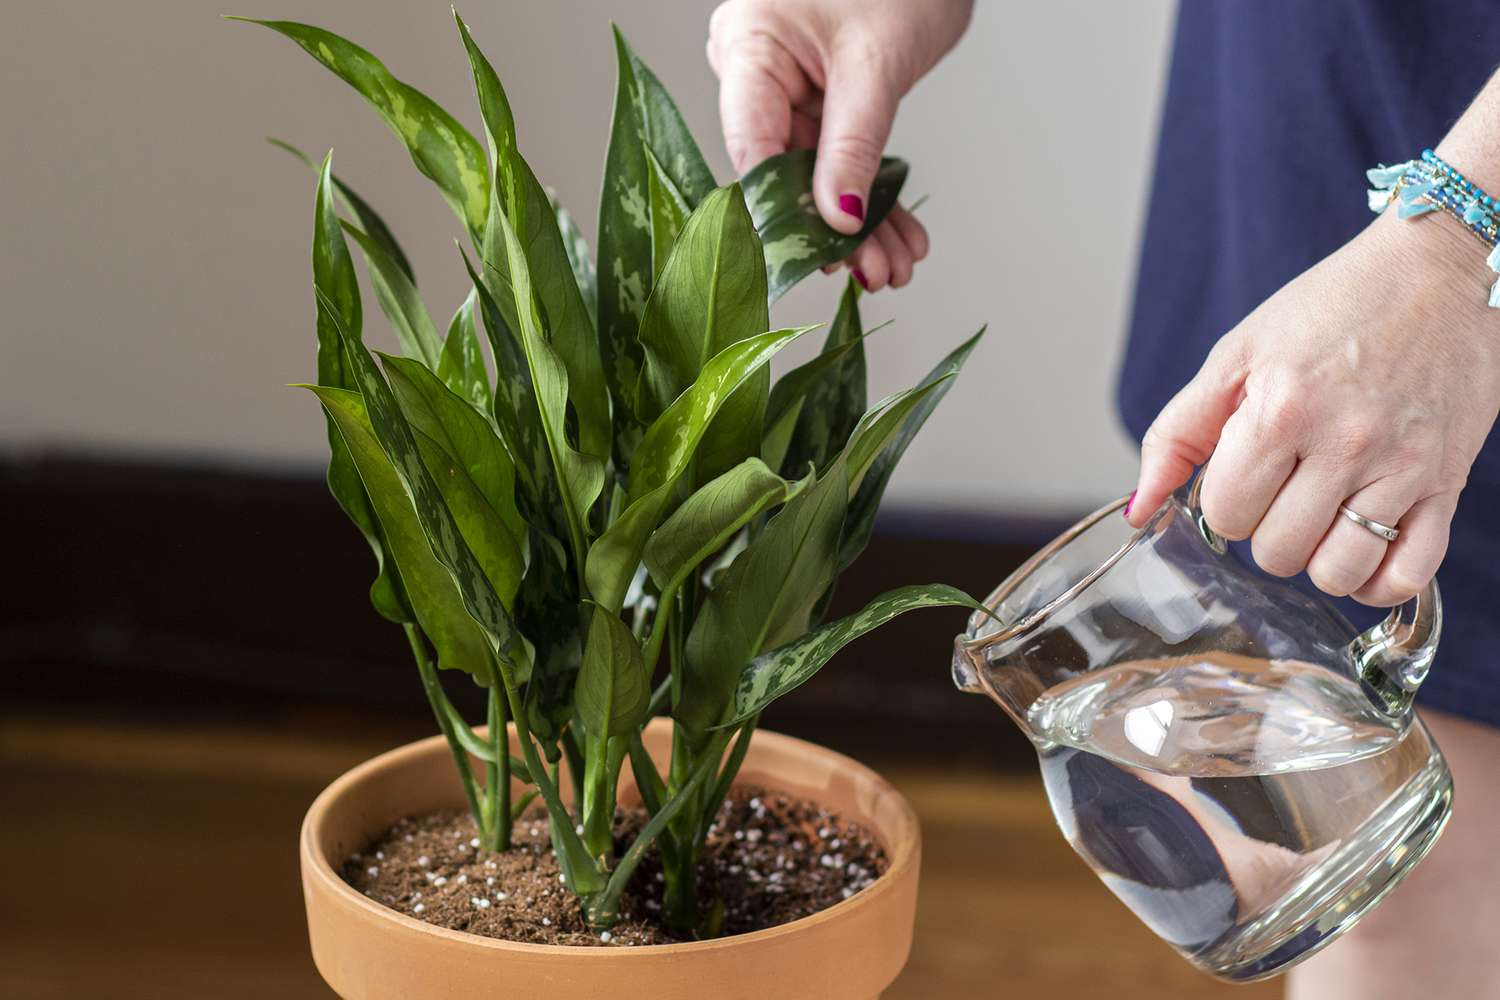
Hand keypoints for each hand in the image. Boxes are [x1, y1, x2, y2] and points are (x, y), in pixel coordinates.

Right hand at [706, 0, 971, 290]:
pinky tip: (895, 236)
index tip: (817, 261)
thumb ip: (853, 146)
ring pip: (812, 173)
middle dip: (835, 228)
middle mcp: (753, 66)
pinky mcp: (813, 95)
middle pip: (782, 170)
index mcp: (747, 44)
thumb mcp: (877, 64)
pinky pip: (834, 155)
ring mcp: (782, 82)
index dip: (783, 213)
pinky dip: (867, 193)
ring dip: (859, 223)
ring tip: (896, 264)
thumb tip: (839, 220)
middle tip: (874, 273)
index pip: (752, 149)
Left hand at [1125, 209, 1499, 605]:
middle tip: (1282, 490)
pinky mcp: (1447, 481)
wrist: (1439, 273)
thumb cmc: (1331, 309)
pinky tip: (1361, 551)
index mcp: (1282, 411)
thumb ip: (1178, 434)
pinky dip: (1378, 581)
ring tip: (1318, 520)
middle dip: (1266, 530)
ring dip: (1317, 560)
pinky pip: (1409, 573)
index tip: (1243, 474)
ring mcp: (1403, 467)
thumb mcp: (1237, 355)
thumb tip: (1138, 508)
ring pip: (1338, 572)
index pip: (1227, 513)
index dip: (1225, 502)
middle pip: (1278, 551)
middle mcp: (1346, 444)